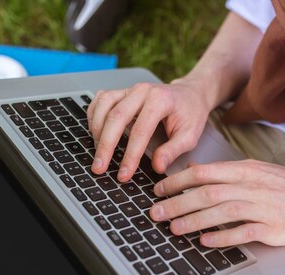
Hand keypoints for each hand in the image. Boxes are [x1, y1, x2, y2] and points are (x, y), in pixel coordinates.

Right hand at [87, 79, 211, 181]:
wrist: (190, 93)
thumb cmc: (190, 114)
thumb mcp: (190, 135)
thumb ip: (173, 151)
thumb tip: (157, 167)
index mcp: (161, 100)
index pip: (140, 131)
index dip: (130, 155)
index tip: (124, 174)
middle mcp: (142, 91)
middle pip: (116, 117)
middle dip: (105, 146)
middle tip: (99, 168)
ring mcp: (130, 89)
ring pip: (104, 105)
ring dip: (97, 131)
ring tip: (97, 153)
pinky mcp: (122, 91)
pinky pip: (100, 100)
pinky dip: (94, 116)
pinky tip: (95, 133)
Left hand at [149, 160, 284, 247]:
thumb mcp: (258, 171)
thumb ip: (227, 172)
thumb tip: (194, 169)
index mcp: (247, 170)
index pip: (204, 172)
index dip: (177, 181)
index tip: (158, 190)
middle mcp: (253, 186)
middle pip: (207, 193)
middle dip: (177, 203)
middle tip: (155, 212)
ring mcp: (264, 207)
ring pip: (221, 211)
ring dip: (194, 220)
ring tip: (173, 228)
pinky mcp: (273, 228)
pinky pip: (243, 232)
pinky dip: (222, 237)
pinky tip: (205, 242)